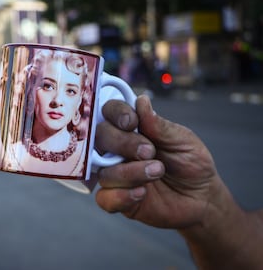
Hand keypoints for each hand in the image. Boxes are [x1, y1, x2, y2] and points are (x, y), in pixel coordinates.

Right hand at [94, 95, 221, 228]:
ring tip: (157, 172)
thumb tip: (141, 101)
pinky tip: (143, 193)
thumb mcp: (182, 141)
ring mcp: (116, 174)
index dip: (115, 113)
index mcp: (131, 129)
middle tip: (149, 151)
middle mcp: (118, 149)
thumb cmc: (191, 164)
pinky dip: (122, 196)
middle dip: (122, 143)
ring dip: (130, 172)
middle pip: (99, 138)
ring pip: (104, 170)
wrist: (201, 198)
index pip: (109, 112)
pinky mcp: (117, 199)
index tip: (132, 122)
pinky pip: (104, 198)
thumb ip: (159, 125)